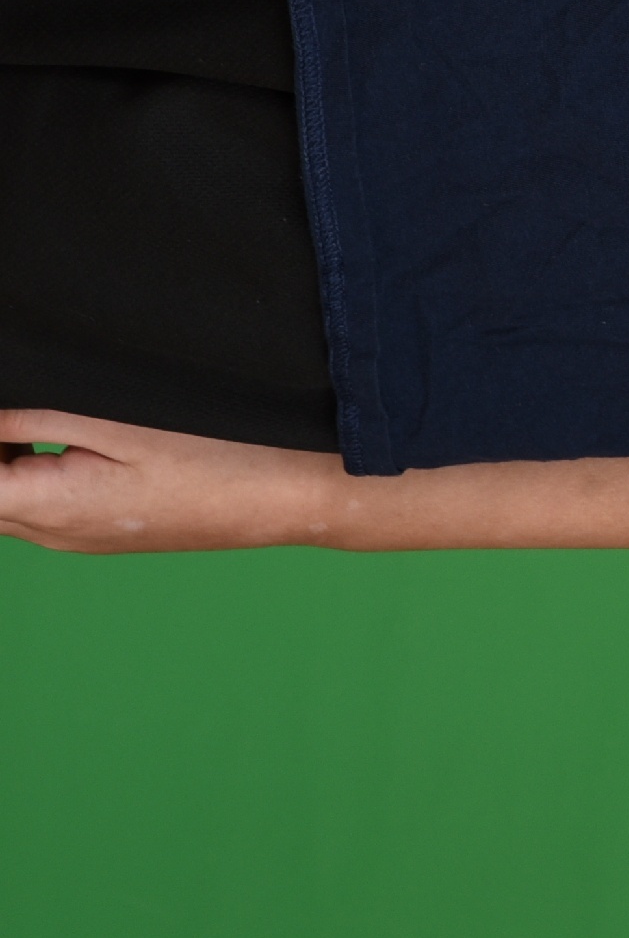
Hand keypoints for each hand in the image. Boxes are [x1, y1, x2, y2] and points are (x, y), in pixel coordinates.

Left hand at [0, 411, 347, 551]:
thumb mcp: (117, 421)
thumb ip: (32, 416)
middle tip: (22, 398)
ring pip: (4, 500)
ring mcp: (77, 538)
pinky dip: (27, 470)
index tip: (10, 401)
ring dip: (4, 457)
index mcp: (48, 507)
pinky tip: (63, 434)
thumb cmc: (218, 456)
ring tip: (34, 409)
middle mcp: (53, 534)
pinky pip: (36, 505)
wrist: (290, 497)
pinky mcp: (100, 531)